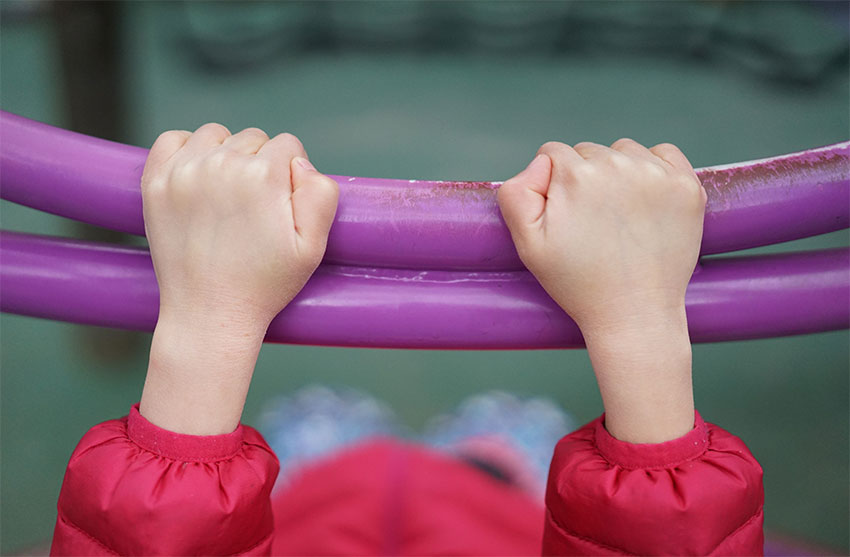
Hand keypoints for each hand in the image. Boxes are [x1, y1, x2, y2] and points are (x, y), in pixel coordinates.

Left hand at [139, 124, 338, 434]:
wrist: (210, 315)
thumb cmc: (266, 283)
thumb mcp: (313, 246)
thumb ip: (321, 193)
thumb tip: (298, 162)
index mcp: (263, 176)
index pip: (288, 146)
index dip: (291, 176)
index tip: (282, 206)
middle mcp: (221, 165)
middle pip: (254, 139)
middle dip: (261, 165)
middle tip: (256, 210)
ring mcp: (183, 172)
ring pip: (217, 135)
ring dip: (227, 154)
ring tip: (229, 195)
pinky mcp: (155, 183)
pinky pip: (173, 139)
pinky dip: (187, 150)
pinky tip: (198, 178)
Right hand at [498, 139, 705, 442]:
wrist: (634, 314)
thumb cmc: (577, 282)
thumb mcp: (527, 244)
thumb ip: (517, 193)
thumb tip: (543, 163)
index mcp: (576, 175)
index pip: (553, 154)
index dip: (552, 185)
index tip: (564, 217)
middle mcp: (618, 165)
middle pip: (588, 151)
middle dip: (585, 178)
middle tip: (592, 223)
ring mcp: (657, 174)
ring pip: (623, 151)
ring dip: (618, 172)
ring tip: (618, 216)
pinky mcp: (687, 185)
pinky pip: (663, 153)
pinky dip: (654, 169)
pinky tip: (646, 203)